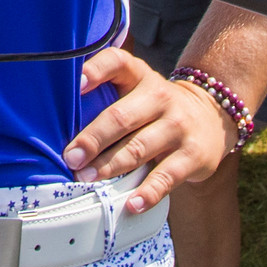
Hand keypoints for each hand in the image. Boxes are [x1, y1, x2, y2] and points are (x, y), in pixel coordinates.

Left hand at [61, 47, 232, 212]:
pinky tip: (131, 204)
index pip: (117, 62)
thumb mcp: (136, 87)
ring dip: (109, 166)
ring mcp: (178, 127)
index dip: (96, 70)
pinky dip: (148, 192)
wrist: (211, 116)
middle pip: (121, 116)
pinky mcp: (192, 156)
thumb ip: (105, 93)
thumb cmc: (155, 105)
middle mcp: (160, 97)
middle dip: (93, 138)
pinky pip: (166, 177)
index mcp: (140, 76)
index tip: (77, 84)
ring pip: (139, 148)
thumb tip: (54, 117)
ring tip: (86, 179)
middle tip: (70, 157)